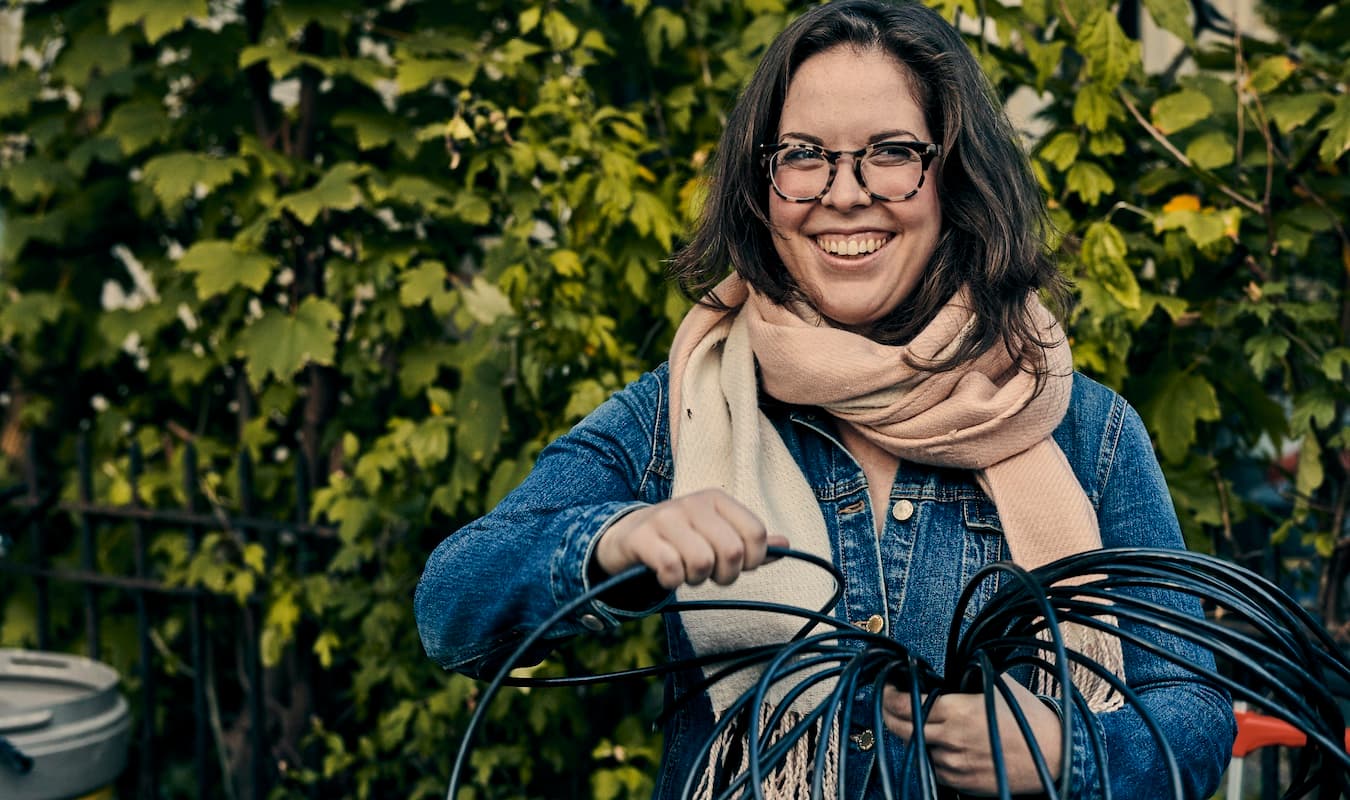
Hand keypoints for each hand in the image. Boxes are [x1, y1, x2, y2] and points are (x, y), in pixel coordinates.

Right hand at [593, 489, 787, 589]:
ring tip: (687, 573)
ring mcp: (665, 517)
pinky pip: (671, 569)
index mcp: (716, 499)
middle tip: (711, 574)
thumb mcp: (716, 534)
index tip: (739, 567)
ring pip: (702, 562)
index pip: (756, 533)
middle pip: (733, 551)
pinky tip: (666, 576)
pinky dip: (672, 582)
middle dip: (726, 575)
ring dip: (696, 579)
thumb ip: (749, 541)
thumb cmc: (681, 539)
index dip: (754, 560)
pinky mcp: (642, 537)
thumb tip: (785, 544)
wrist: (626, 535)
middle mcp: (693, 502)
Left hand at [881, 679, 1063, 795]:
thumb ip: (963, 680)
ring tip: (919, 721)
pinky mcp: (962, 783)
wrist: (1055, 754)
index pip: (903, 704)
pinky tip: (939, 743)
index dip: (888, 695)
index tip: (888, 687)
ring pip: (915, 748)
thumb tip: (939, 675)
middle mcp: (950, 739)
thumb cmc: (1028, 717)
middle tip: (889, 703)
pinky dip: (930, 754)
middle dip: (888, 713)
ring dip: (912, 734)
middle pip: (899, 728)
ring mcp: (954, 764)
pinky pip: (933, 768)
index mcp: (956, 711)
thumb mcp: (995, 684)